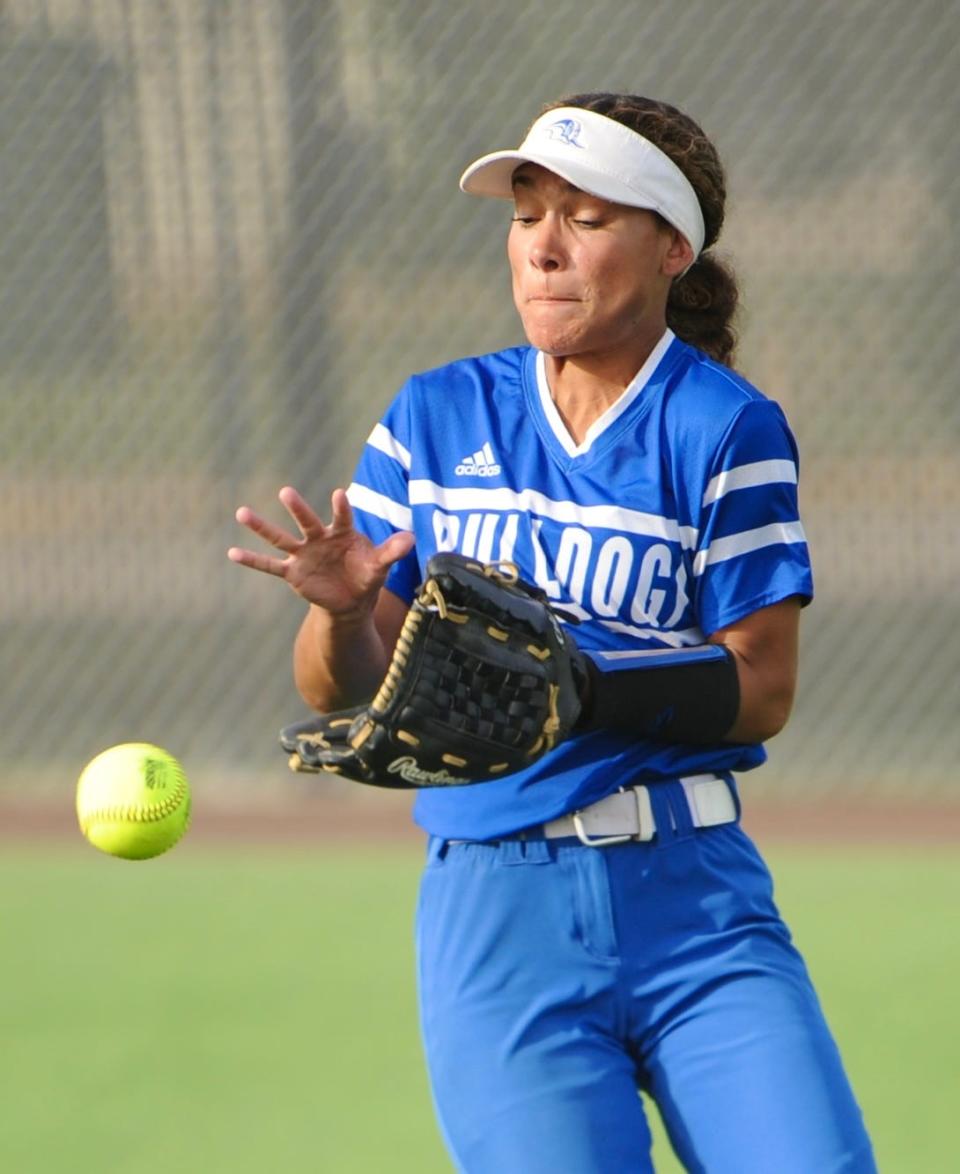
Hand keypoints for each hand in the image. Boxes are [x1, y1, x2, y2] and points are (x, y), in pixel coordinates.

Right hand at [227, 486, 413, 615]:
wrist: (351, 601)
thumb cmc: (366, 575)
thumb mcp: (381, 565)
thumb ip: (392, 551)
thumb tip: (411, 539)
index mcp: (342, 532)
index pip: (342, 517)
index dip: (341, 507)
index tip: (339, 494)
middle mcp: (319, 539)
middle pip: (307, 522)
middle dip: (298, 508)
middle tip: (285, 492)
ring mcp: (303, 555)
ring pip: (280, 538)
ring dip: (262, 527)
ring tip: (241, 512)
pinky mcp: (293, 572)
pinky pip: (270, 566)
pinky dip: (252, 560)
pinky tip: (232, 552)